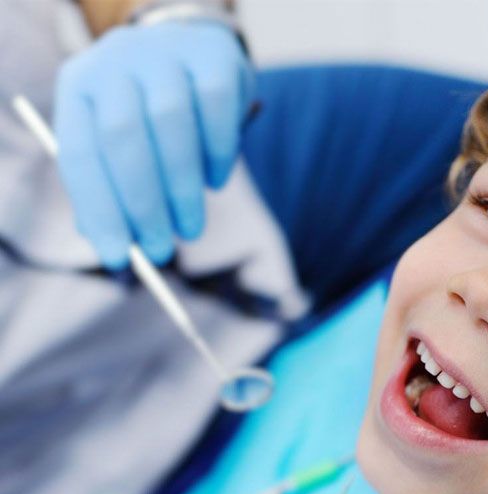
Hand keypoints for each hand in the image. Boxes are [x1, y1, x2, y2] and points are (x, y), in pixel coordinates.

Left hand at [54, 21, 252, 268]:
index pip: (79, 153)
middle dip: (143, 204)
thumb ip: (114, 189)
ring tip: (191, 228)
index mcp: (80, 87)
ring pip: (170, 124)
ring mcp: (165, 52)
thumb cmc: (152, 116)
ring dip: (182, 189)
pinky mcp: (213, 54)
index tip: (119, 258)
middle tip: (161, 252)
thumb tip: (119, 251)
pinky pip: (217, 110)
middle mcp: (115, 60)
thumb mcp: (122, 144)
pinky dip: (218, 156)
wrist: (195, 52)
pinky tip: (216, 181)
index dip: (98, 210)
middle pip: (122, 136)